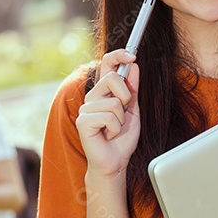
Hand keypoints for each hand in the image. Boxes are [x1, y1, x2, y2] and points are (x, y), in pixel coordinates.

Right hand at [75, 50, 140, 177]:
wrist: (115, 162)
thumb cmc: (121, 139)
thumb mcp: (132, 111)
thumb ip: (132, 90)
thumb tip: (134, 67)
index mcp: (103, 92)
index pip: (106, 65)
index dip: (118, 55)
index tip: (131, 55)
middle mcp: (92, 97)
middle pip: (112, 78)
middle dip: (126, 97)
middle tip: (123, 113)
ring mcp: (86, 109)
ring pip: (114, 102)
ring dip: (121, 119)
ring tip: (114, 129)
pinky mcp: (83, 122)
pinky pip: (108, 117)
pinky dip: (115, 128)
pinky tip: (108, 135)